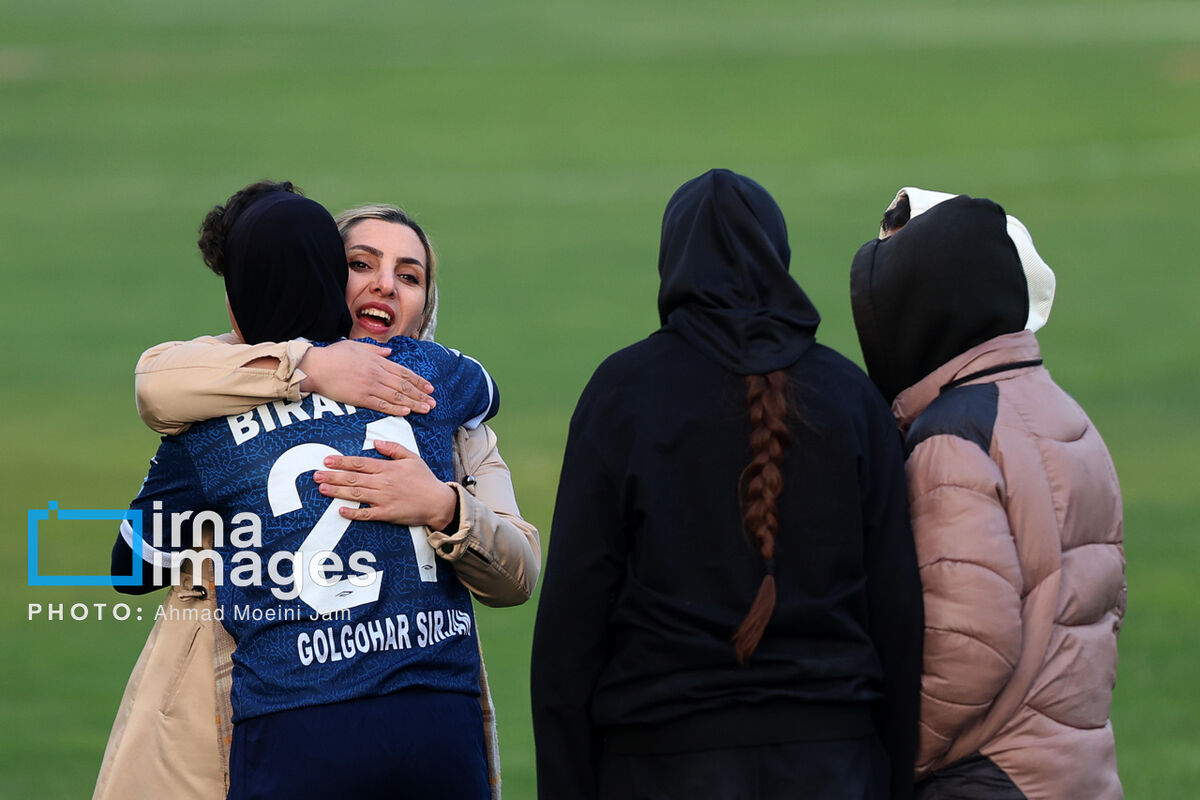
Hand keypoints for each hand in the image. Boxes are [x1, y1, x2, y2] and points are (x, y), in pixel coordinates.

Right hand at [298, 340, 434, 415]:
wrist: (315, 367)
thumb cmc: (333, 355)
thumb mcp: (356, 346)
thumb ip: (375, 350)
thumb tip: (389, 351)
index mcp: (377, 361)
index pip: (403, 372)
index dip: (418, 380)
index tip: (429, 387)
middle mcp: (377, 374)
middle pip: (404, 385)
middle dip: (420, 394)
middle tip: (433, 402)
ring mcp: (369, 386)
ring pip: (396, 396)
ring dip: (413, 403)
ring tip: (426, 409)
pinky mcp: (360, 398)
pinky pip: (381, 405)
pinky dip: (395, 409)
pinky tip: (406, 412)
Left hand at [314, 440, 457, 529]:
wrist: (438, 502)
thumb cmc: (425, 480)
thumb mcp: (412, 458)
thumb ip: (394, 449)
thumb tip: (377, 442)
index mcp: (388, 468)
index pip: (360, 463)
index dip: (342, 461)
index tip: (327, 460)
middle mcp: (383, 482)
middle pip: (353, 478)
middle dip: (333, 476)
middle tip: (316, 475)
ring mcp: (384, 499)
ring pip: (356, 494)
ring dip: (337, 492)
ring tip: (322, 489)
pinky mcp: (387, 513)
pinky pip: (367, 514)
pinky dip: (353, 513)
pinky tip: (341, 511)